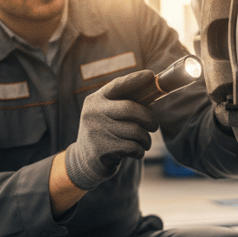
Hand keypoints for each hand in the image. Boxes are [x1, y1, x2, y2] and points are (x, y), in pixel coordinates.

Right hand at [65, 70, 158, 190]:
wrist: (83, 161)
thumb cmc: (104, 133)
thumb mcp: (106, 114)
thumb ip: (123, 103)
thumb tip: (152, 93)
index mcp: (95, 100)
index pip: (117, 85)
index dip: (135, 79)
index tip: (151, 76)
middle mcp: (93, 112)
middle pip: (131, 109)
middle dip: (149, 118)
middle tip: (154, 126)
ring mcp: (96, 131)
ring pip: (136, 131)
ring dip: (146, 139)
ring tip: (144, 142)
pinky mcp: (102, 149)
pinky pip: (134, 147)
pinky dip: (140, 150)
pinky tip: (136, 152)